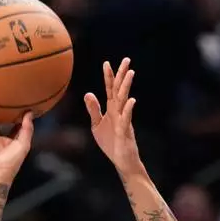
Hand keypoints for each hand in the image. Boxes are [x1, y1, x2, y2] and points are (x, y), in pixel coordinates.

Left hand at [84, 58, 143, 175]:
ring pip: (125, 100)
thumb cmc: (111, 143)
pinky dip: (129, 110)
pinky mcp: (125, 132)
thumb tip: (87, 93)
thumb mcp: (97, 125)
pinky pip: (127, 119)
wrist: (122, 161)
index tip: (106, 63)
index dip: (108, 77)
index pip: (110, 90)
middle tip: (126, 59)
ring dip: (126, 86)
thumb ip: (93, 110)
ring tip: (130, 72)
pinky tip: (131, 101)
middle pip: (119, 90)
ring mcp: (123, 120)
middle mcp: (119, 112)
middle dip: (122, 75)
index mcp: (112, 110)